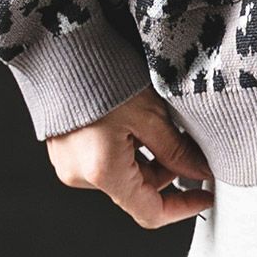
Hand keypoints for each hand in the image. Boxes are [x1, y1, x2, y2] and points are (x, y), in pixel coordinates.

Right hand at [45, 87, 214, 227]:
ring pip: (122, 175)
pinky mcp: (65, 150)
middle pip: (137, 191)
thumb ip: (177, 152)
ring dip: (145, 159)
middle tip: (183, 145)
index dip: (182, 208)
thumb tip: (200, 171)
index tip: (202, 198)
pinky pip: (103, 161)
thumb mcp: (150, 115)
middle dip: (165, 173)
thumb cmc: (96, 72)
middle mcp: (81, 175)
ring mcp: (69, 164)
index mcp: (102, 172)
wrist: (54, 44)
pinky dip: (124, 149)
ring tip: (152, 124)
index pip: (150, 212)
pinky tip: (131, 122)